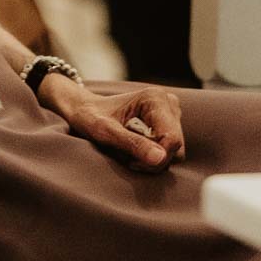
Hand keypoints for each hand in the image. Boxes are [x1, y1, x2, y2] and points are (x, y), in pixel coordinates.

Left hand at [39, 74, 184, 170]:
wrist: (84, 110)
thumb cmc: (89, 117)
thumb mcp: (106, 133)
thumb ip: (132, 144)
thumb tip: (160, 159)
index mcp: (154, 98)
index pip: (172, 140)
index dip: (154, 158)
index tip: (131, 162)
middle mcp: (167, 101)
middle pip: (176, 146)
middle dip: (154, 160)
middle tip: (129, 160)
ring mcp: (170, 111)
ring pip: (175, 149)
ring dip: (154, 159)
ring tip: (130, 154)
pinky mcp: (168, 121)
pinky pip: (171, 148)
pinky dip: (154, 155)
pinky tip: (137, 150)